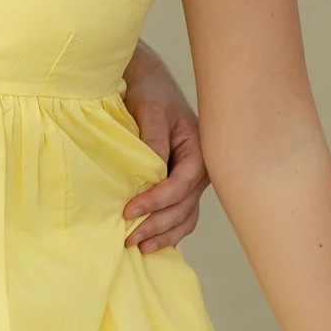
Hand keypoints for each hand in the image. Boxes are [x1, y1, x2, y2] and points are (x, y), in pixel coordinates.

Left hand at [123, 54, 207, 251]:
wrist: (151, 83)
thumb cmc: (152, 93)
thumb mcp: (151, 110)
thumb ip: (153, 141)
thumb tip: (152, 174)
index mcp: (200, 149)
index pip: (181, 185)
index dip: (157, 201)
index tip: (129, 210)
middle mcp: (201, 169)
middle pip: (184, 206)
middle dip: (157, 224)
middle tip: (129, 237)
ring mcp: (192, 180)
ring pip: (184, 216)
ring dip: (163, 234)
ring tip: (138, 247)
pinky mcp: (181, 185)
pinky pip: (181, 215)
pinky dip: (168, 231)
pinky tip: (151, 243)